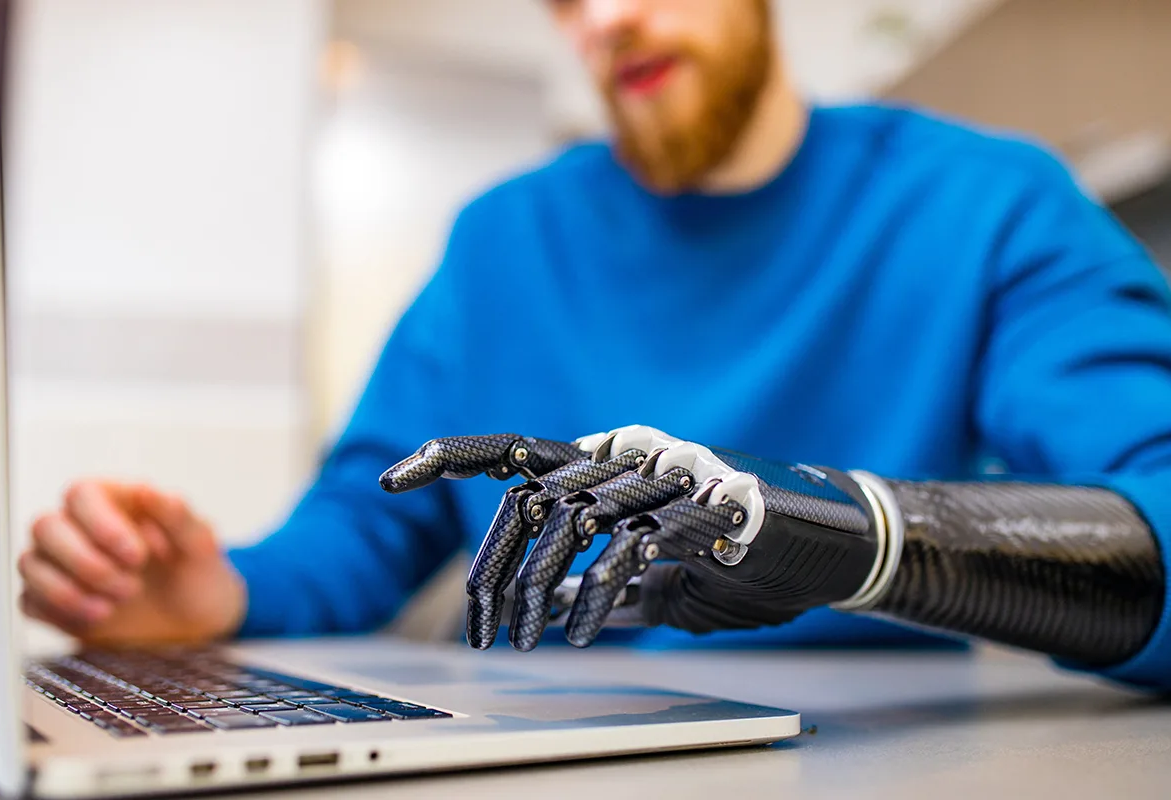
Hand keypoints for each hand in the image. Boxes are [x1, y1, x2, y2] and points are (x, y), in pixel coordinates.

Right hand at [17, 481, 245, 644]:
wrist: (197, 619)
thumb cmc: (197, 571)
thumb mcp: (200, 544)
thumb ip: (177, 515)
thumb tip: (146, 489)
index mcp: (114, 501)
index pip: (81, 493)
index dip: (102, 524)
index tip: (137, 556)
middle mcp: (79, 526)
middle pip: (45, 526)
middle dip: (86, 563)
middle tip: (131, 588)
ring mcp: (61, 564)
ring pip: (30, 563)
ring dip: (68, 590)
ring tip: (113, 607)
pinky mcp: (52, 601)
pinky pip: (28, 601)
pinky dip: (57, 612)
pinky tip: (96, 619)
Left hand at [381, 426, 884, 650]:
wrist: (835, 546)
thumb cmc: (746, 560)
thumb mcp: (662, 581)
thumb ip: (606, 584)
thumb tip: (546, 608)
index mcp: (611, 467)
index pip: (516, 450)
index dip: (450, 456)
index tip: (395, 478)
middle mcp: (629, 458)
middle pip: (527, 495)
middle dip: (491, 567)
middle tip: (480, 628)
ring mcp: (664, 476)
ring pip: (565, 518)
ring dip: (533, 587)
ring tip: (518, 640)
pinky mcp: (699, 503)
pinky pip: (623, 548)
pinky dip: (595, 596)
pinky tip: (585, 632)